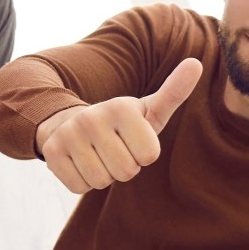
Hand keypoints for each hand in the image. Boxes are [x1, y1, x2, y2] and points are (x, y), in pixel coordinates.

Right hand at [34, 58, 201, 192]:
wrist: (69, 123)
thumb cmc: (120, 123)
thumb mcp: (148, 109)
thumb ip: (174, 91)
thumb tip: (196, 63)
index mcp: (120, 106)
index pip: (148, 156)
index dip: (143, 154)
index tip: (131, 139)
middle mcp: (91, 118)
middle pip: (126, 171)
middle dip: (124, 166)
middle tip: (113, 149)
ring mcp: (68, 135)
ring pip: (102, 181)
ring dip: (104, 175)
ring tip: (97, 155)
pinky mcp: (52, 153)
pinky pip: (80, 187)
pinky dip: (83, 181)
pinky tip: (79, 162)